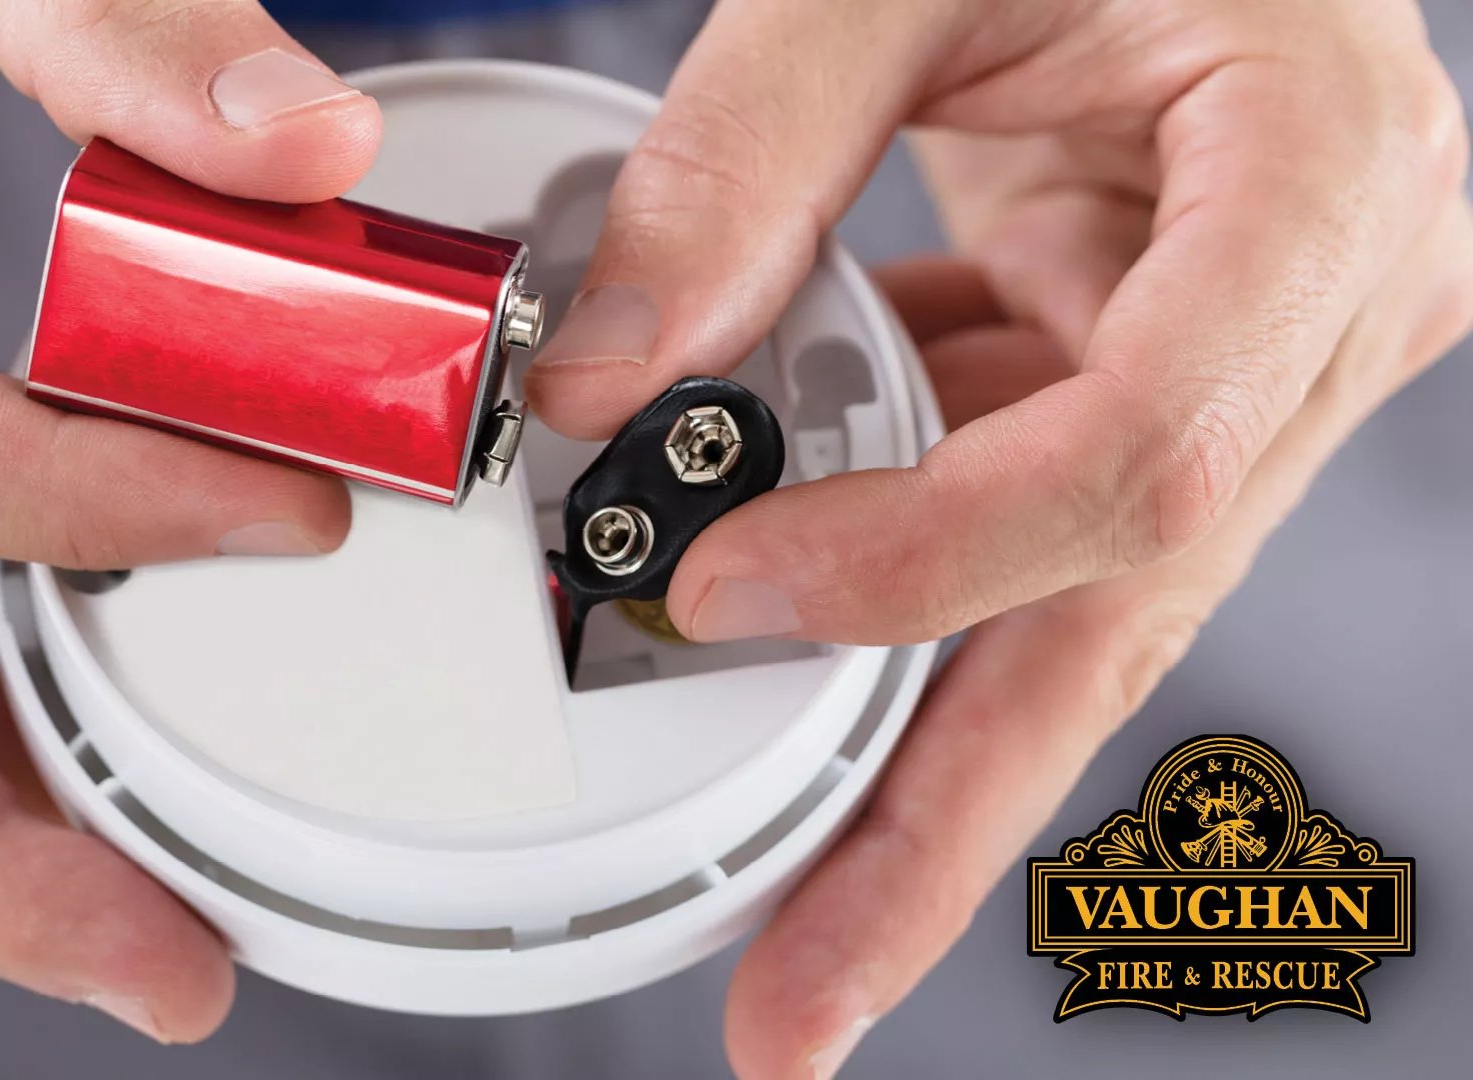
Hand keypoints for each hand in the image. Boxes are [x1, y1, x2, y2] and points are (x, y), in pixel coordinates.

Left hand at [517, 2, 1472, 1075]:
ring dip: (904, 756)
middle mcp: (1310, 314)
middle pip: (1113, 619)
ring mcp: (1240, 360)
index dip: (933, 557)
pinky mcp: (1145, 370)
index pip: (1143, 449)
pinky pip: (1013, 523)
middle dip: (942, 826)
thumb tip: (612, 366)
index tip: (729, 597)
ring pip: (1061, 612)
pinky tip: (781, 657)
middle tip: (803, 995)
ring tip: (788, 922)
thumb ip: (750, 149)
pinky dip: (889, 592)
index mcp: (1315, 186)